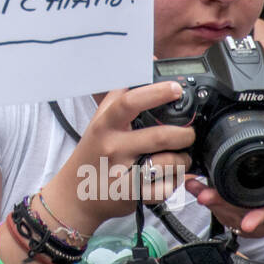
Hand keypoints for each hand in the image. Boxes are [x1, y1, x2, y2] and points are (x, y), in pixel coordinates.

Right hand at [44, 82, 193, 233]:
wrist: (74, 195)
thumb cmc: (92, 154)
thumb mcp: (98, 122)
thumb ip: (120, 97)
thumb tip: (147, 68)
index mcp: (105, 125)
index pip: (129, 102)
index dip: (156, 93)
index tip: (176, 89)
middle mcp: (113, 147)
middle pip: (160, 136)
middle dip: (185, 134)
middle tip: (189, 134)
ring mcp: (122, 173)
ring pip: (169, 164)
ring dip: (184, 160)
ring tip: (181, 157)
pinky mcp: (133, 195)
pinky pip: (166, 188)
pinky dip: (175, 182)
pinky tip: (169, 177)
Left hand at [185, 141, 263, 236]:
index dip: (260, 217)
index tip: (247, 222)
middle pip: (243, 214)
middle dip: (222, 205)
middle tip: (203, 195)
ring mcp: (256, 223)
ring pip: (230, 216)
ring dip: (210, 202)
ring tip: (194, 186)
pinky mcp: (243, 224)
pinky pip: (224, 217)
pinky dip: (210, 204)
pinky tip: (197, 191)